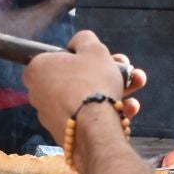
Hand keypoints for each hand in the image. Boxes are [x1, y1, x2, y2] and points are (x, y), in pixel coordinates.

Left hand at [24, 30, 147, 142]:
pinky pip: (85, 118)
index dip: (81, 56)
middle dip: (105, 73)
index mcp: (37, 69)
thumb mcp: (93, 49)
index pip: (56, 57)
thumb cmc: (92, 83)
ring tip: (136, 87)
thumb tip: (77, 43)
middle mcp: (38, 93)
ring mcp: (49, 116)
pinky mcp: (64, 134)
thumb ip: (84, 39)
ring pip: (84, 98)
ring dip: (112, 92)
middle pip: (75, 78)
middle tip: (125, 71)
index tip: (101, 57)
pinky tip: (128, 110)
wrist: (94, 129)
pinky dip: (106, 112)